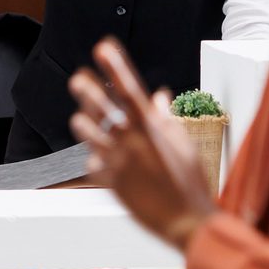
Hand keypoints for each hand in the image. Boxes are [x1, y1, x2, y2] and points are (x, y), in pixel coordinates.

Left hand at [69, 40, 215, 250]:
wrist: (186, 221)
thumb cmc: (190, 181)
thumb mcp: (184, 143)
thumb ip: (166, 117)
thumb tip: (159, 95)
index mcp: (153, 128)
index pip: (130, 88)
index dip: (115, 65)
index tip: (103, 47)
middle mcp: (133, 140)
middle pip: (101, 106)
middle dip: (86, 89)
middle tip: (78, 78)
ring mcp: (119, 162)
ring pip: (88, 132)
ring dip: (84, 123)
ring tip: (82, 119)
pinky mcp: (111, 182)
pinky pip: (93, 163)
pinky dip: (97, 159)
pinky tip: (104, 160)